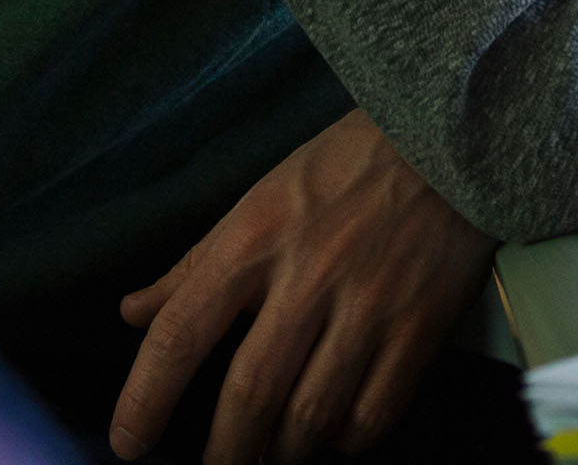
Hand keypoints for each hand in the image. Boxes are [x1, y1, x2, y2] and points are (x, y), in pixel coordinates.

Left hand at [111, 109, 496, 463]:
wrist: (448, 143)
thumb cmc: (341, 169)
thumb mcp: (258, 198)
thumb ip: (195, 263)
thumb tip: (132, 312)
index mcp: (254, 239)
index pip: (181, 332)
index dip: (145, 398)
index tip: (128, 442)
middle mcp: (307, 277)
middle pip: (250, 393)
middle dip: (224, 453)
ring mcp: (369, 306)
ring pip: (312, 416)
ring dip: (284, 452)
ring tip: (274, 455)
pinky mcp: (421, 326)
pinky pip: (374, 413)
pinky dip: (347, 440)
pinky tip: (335, 434)